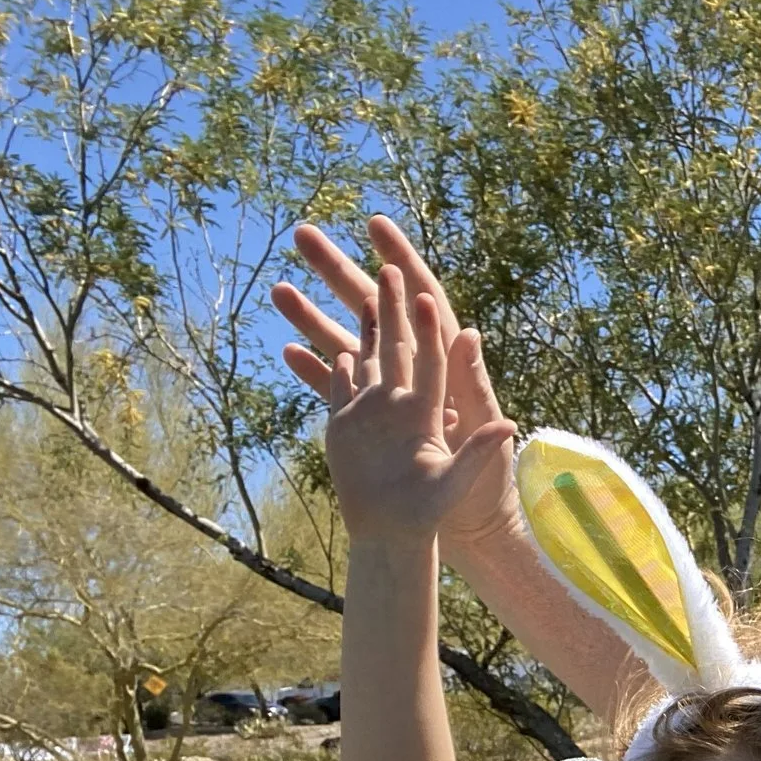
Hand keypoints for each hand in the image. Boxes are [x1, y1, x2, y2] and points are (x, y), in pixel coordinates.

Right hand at [274, 216, 524, 552]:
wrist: (458, 533)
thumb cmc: (479, 496)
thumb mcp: (479, 450)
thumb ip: (475, 397)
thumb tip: (469, 337)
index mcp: (441, 372)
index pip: (422, 305)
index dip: (403, 265)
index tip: (376, 227)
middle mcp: (407, 375)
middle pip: (373, 313)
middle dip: (338, 272)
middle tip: (306, 233)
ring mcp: (380, 398)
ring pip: (344, 343)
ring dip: (311, 316)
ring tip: (281, 288)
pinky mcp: (360, 425)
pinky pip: (332, 388)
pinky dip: (312, 368)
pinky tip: (288, 348)